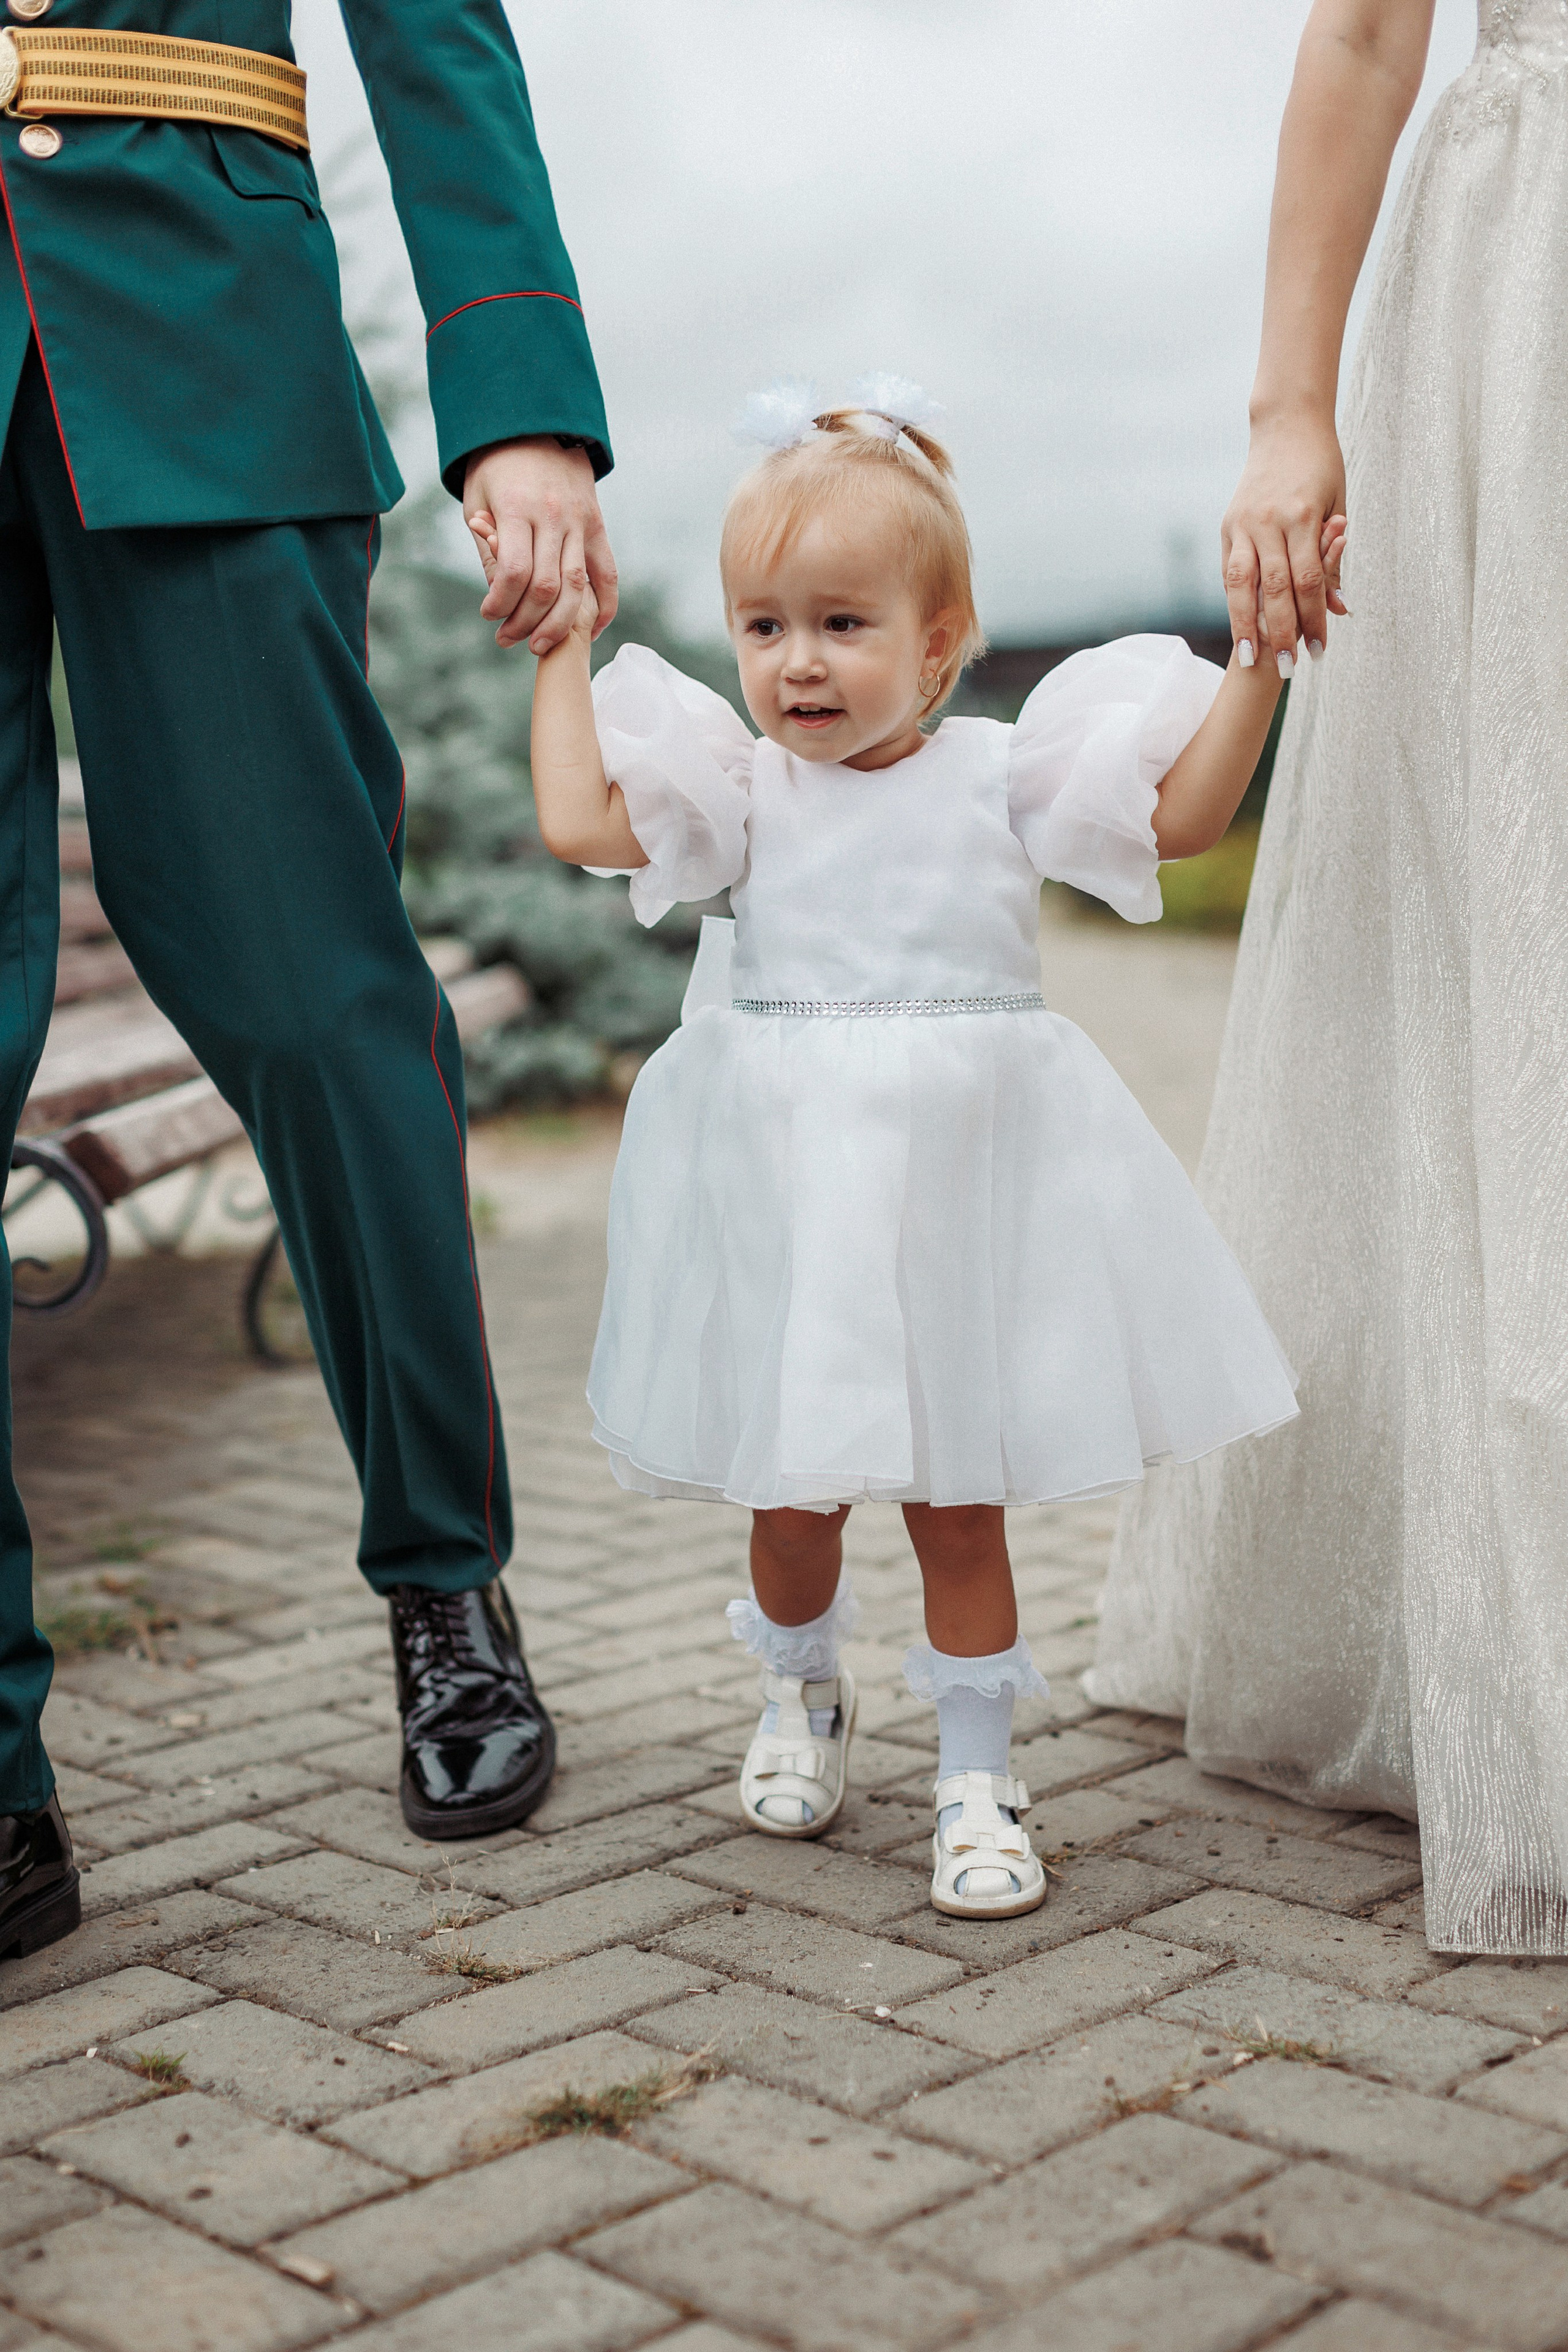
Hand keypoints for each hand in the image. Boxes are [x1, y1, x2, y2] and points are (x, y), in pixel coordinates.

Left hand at [462, 436, 618, 654]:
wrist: (537, 424)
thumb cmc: (496, 466)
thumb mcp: (478, 499)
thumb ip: (489, 548)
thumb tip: (499, 595)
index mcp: (518, 508)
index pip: (515, 572)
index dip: (501, 603)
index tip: (488, 615)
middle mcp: (554, 516)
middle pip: (546, 587)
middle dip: (525, 622)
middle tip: (507, 639)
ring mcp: (580, 521)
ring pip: (577, 587)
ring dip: (559, 624)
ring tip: (540, 644)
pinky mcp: (597, 526)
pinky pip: (608, 574)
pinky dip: (604, 607)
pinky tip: (589, 629)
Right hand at [1222, 412, 1348, 669]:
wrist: (1287, 425)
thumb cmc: (1321, 466)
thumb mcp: (1337, 506)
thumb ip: (1333, 560)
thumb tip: (1340, 609)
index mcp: (1301, 517)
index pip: (1308, 581)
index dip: (1314, 620)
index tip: (1320, 651)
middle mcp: (1268, 522)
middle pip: (1273, 589)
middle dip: (1280, 633)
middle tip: (1289, 669)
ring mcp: (1243, 523)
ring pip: (1241, 585)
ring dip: (1245, 625)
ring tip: (1250, 659)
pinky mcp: (1228, 525)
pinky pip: (1229, 572)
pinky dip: (1234, 602)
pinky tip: (1238, 628)